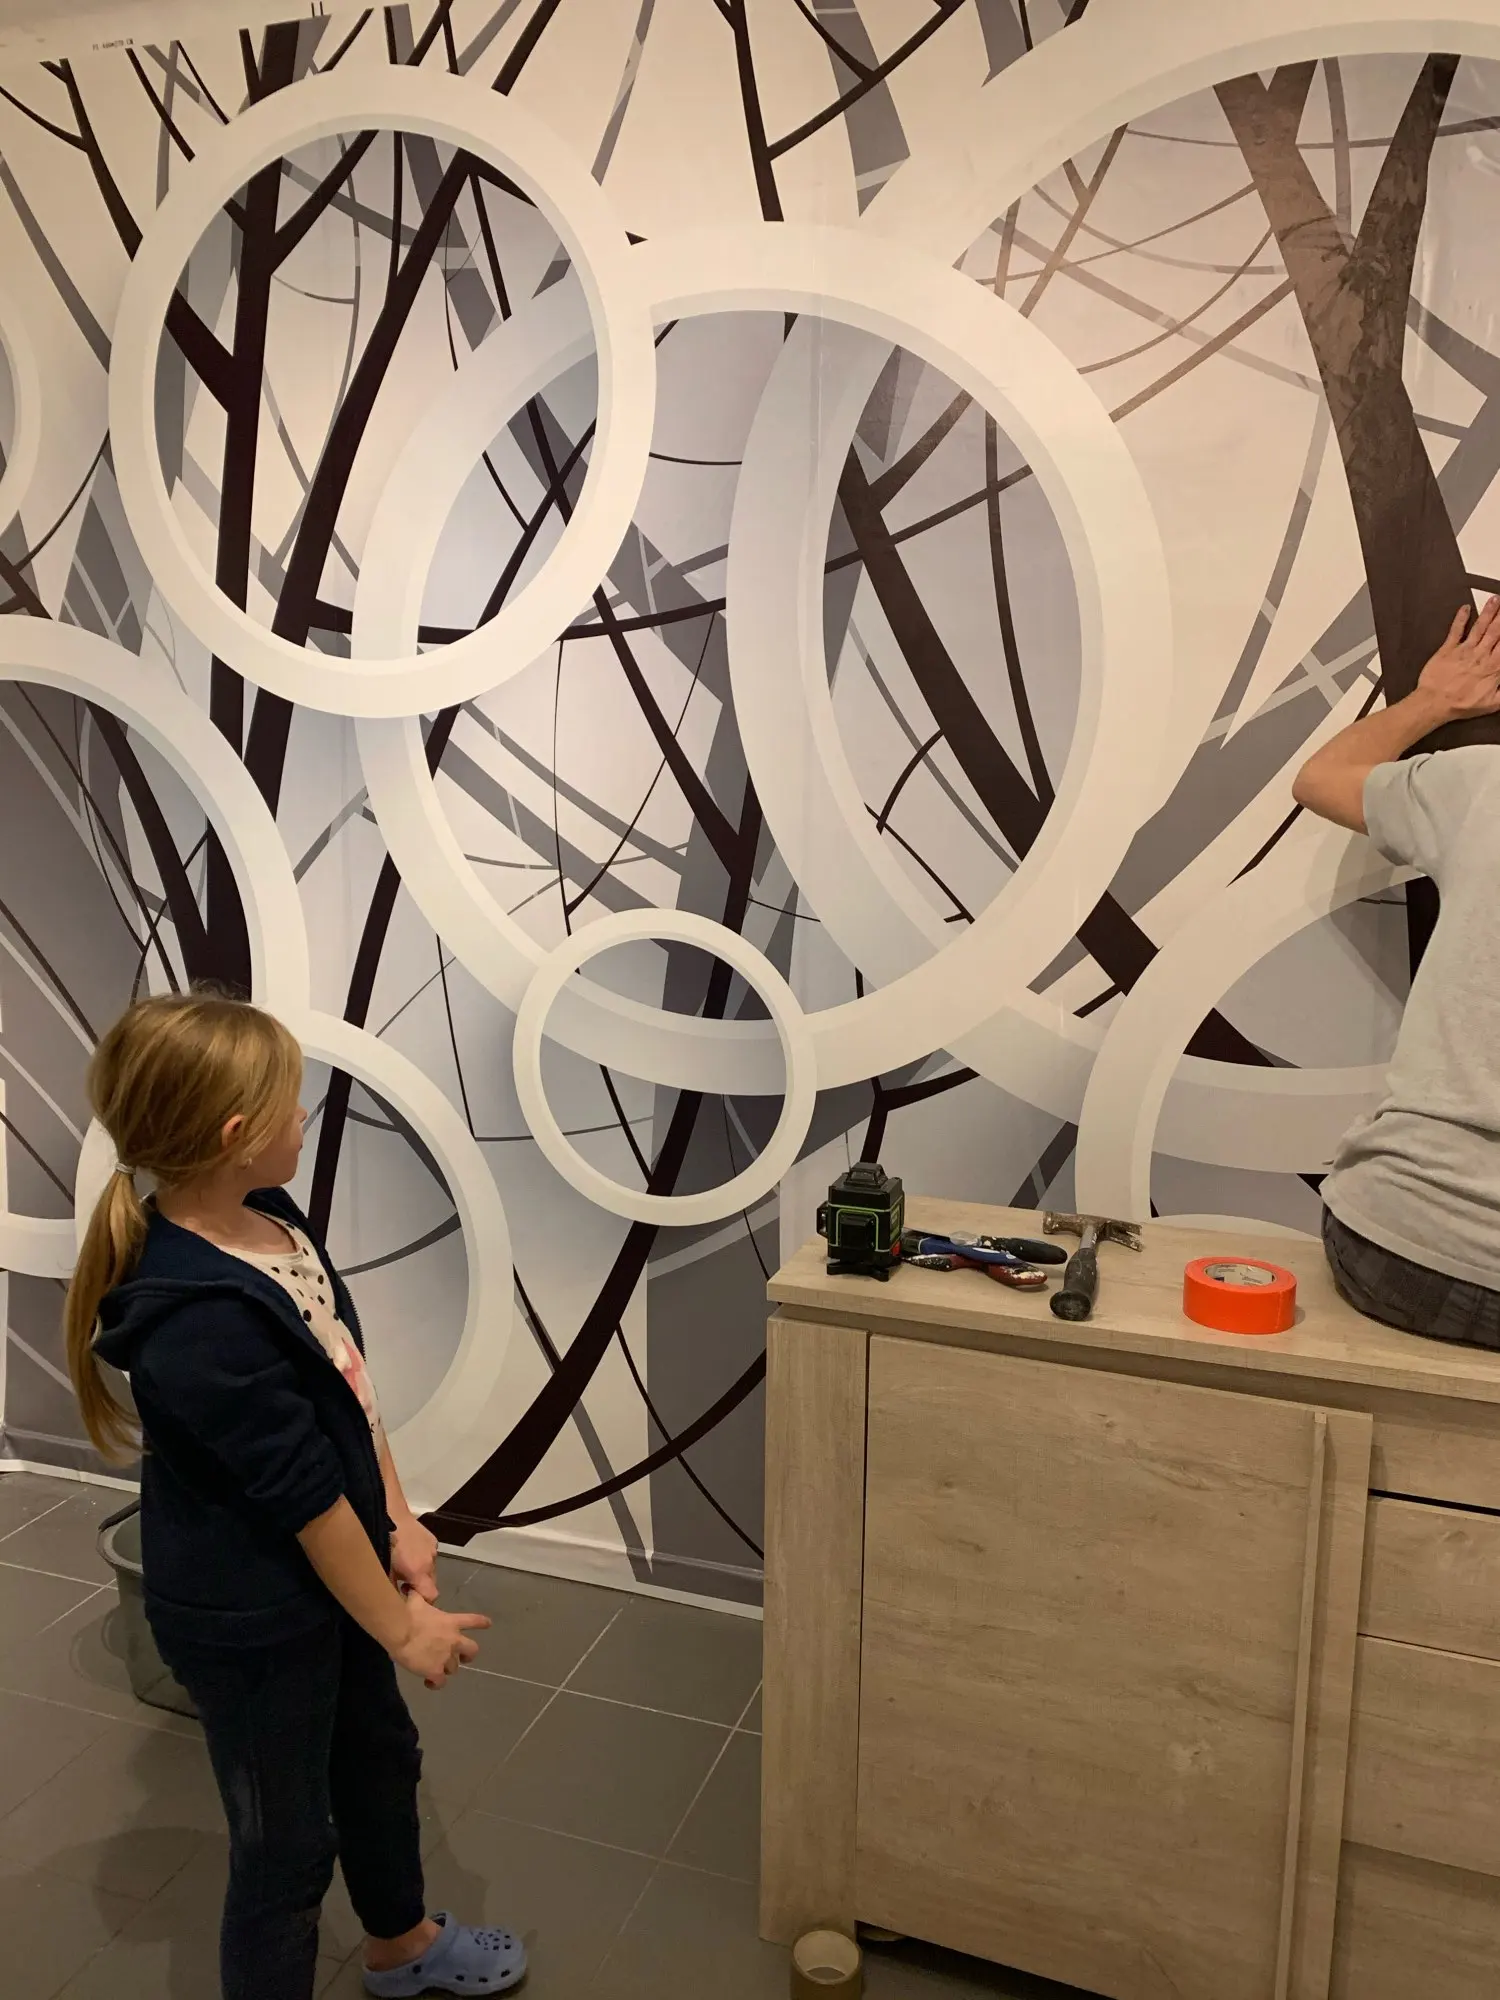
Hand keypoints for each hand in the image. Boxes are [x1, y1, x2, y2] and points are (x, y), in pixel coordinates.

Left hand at [390, 1511, 439, 1603]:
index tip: (409, 1597)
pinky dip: (422, 1558)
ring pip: (431, 1569)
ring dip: (421, 1571)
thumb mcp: (384, 1571)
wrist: (391, 1514)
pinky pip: (429, 1555)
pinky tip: (409, 1551)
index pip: (432, 1596)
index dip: (423, 1601)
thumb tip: (393, 1602)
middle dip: (420, 1586)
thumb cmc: (384, 1544)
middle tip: (403, 1582)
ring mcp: (432, 1549)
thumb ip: (392, 1588)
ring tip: (405, 1564)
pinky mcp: (432, 1539)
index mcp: (419, 1572)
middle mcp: (430, 1562)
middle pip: (432, 1583)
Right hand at [392, 1596, 489, 1689]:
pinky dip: (436, 1684)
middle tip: (464, 1658)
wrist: (401, 1631)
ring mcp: (446, 1657)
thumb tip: (413, 1589)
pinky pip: (440, 1682)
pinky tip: (428, 1683)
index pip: (473, 1621)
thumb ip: (420, 1596)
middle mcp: (454, 1640)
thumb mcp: (417, 1600)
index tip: (488, 1624)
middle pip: (472, 1650)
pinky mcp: (436, 1671)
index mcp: (451, 1622)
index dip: (481, 1622)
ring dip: (447, 1669)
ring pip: (454, 1668)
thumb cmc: (408, 1614)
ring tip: (437, 1670)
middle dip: (469, 1655)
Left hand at [1416, 596, 1499, 719]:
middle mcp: (1481, 655)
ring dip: (1488, 612)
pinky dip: (1461, 618)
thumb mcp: (1491, 704)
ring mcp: (1464, 650)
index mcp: (1493, 668)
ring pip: (1480, 627)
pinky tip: (1465, 607)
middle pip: (1497, 632)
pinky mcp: (1448, 649)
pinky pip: (1456, 630)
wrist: (1434, 703)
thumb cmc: (1461, 705)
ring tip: (1495, 599)